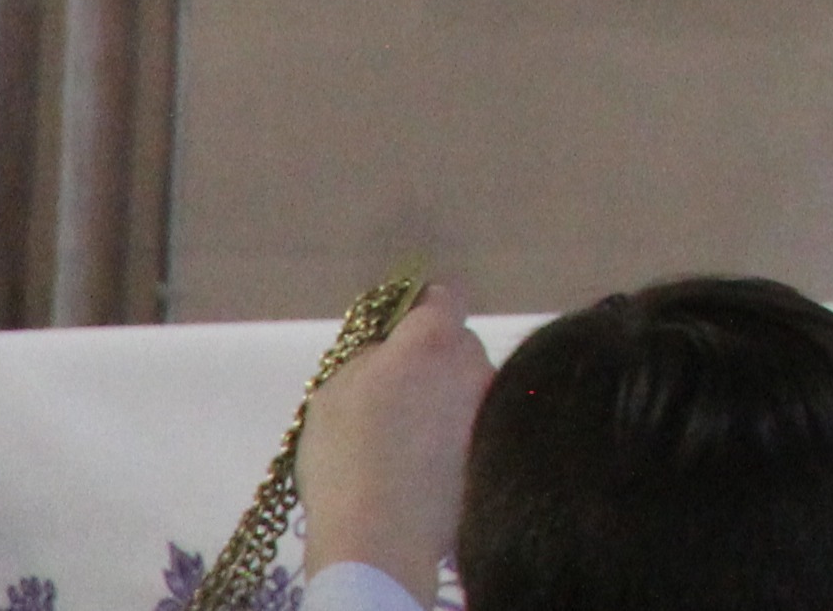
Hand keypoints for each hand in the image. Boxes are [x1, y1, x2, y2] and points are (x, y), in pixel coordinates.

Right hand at [298, 282, 490, 593]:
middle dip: (430, 361)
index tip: (399, 328)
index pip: (443, 298)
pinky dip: (453, 437)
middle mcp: (476, 364)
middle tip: (393, 394)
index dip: (420, 309)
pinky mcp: (497, 448)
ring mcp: (492, 408)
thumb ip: (370, 358)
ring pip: (466, 389)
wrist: (383, 534)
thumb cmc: (346, 454)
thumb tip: (391, 350)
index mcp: (433, 340)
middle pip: (457, 346)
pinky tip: (423, 465)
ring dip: (444, 401)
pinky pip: (472, 428)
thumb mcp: (334, 390)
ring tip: (405, 440)